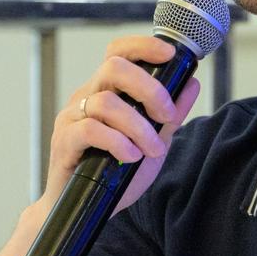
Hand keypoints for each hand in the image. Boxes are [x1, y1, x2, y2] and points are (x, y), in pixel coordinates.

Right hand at [40, 35, 200, 213]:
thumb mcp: (153, 142)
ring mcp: (72, 117)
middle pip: (113, 67)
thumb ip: (171, 115)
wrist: (87, 210)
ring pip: (106, 102)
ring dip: (138, 127)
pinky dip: (118, 142)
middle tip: (165, 115)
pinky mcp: (64, 141)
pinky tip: (131, 156)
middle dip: (148, 88)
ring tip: (152, 149)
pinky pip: (92, 130)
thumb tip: (192, 83)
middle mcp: (86, 96)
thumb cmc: (115, 173)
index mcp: (106, 90)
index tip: (170, 54)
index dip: (143, 45)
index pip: (119, 52)